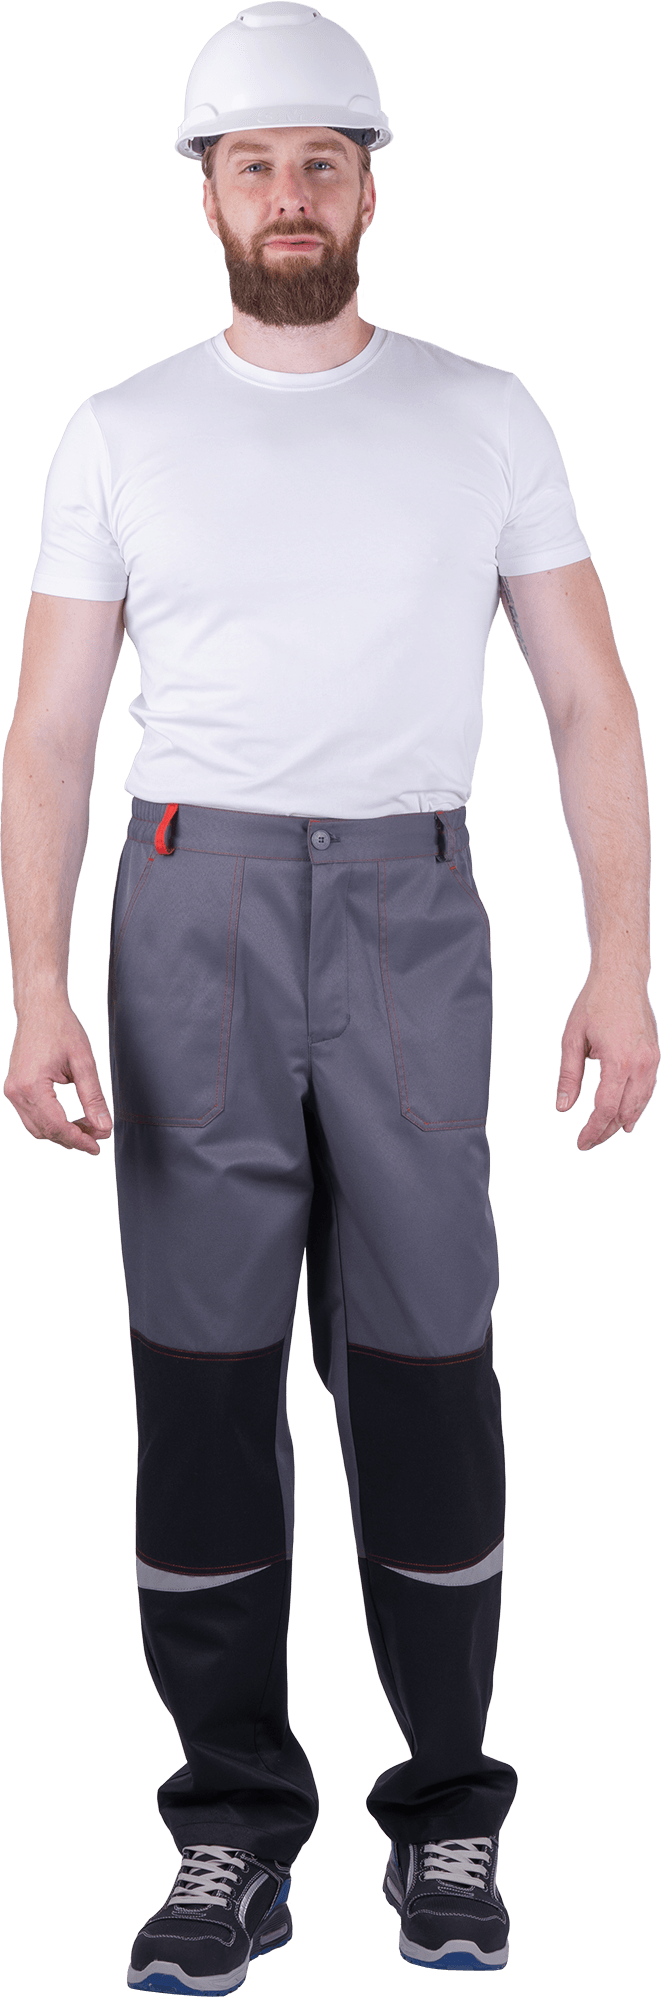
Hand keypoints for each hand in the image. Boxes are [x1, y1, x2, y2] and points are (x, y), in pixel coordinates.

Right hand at [3, 998, 112, 1155]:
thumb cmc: (60, 1028)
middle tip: (98, 1137)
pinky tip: (72, 1118)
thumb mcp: (83, 1062)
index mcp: (31, 1085)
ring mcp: (12, 1090)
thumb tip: (103, 1126)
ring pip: (37, 1127)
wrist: (40, 1008)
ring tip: (88, 1128)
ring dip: (62, 1132)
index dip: (78, 1140)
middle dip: (72, 1138)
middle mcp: (16, 1091)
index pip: (56, 1126)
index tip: (97, 1146)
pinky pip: (32, 1116)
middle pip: (45, 1131)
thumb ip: (93, 1097)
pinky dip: (52, 1122)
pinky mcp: (14, 1088)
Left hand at [555, 970, 659, 1149]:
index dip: (593, 1130)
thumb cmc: (595, 1004)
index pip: (605, 1108)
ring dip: (624, 1121)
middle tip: (590, 1142)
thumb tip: (563, 1107)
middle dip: (606, 1131)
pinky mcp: (655, 1055)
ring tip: (610, 1133)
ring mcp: (651, 1060)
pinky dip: (638, 1106)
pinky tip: (629, 1114)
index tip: (582, 1142)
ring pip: (640, 1103)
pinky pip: (649, 1089)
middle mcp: (639, 1064)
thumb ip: (569, 1076)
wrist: (621, 978)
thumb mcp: (572, 1039)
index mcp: (617, 1061)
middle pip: (624, 1111)